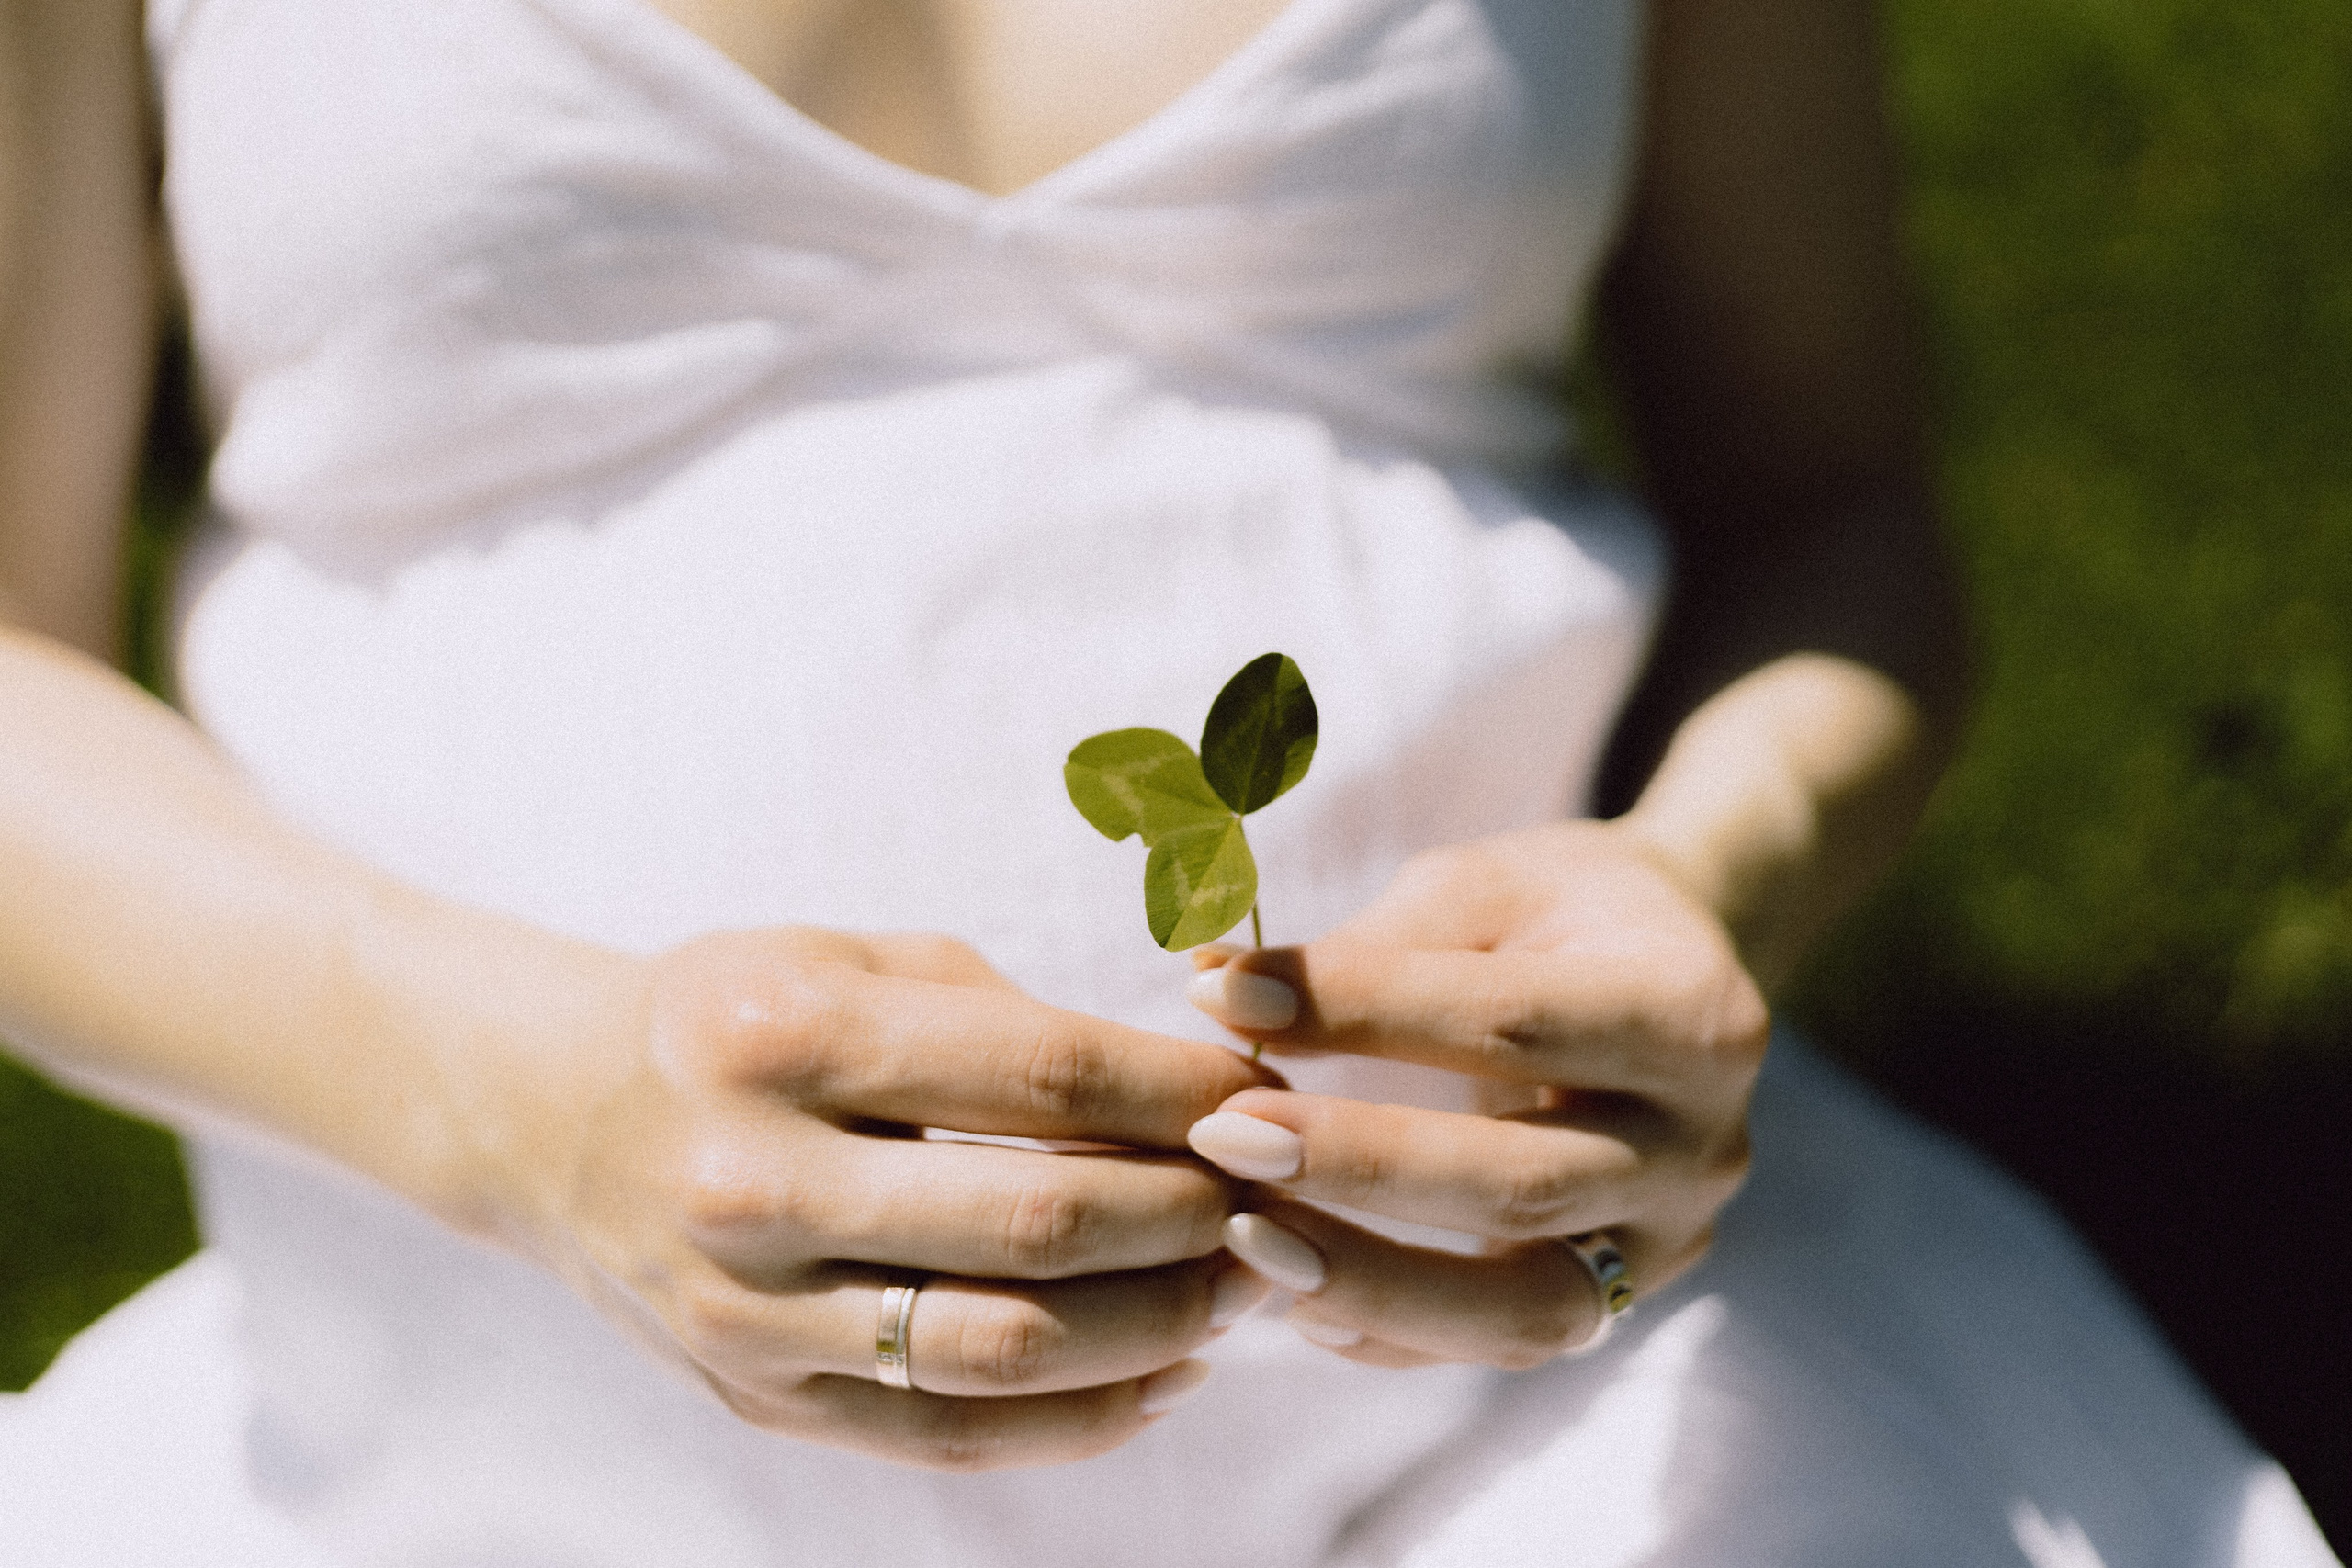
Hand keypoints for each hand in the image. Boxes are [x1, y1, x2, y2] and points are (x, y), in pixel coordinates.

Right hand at [508, 927, 1276, 1469]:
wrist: (554, 1116)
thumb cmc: (746, 1017)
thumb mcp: (859, 963)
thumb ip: (1013, 1022)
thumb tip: (1201, 1089)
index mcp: (785, 1039)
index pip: (1037, 1075)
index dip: (1179, 1093)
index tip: (1267, 1095)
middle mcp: (754, 1182)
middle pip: (1036, 1224)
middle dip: (1194, 1216)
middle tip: (1279, 1195)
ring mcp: (747, 1312)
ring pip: (1006, 1351)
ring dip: (1160, 1328)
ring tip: (1243, 1289)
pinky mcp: (759, 1400)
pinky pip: (951, 1436)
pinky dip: (1084, 1419)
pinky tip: (1167, 1375)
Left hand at [1181, 820, 1765, 1368]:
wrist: (1674, 973)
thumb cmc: (1558, 913)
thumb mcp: (1484, 888)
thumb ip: (1369, 944)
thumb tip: (1211, 983)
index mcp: (1688, 1009)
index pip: (1509, 1023)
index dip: (1359, 1010)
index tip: (1224, 1000)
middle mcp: (1702, 1142)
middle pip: (1520, 1179)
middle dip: (1359, 1162)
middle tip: (1221, 1133)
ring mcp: (1673, 1239)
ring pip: (1526, 1303)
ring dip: (1373, 1278)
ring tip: (1243, 1235)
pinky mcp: (1628, 1299)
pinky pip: (1508, 1346)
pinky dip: (1399, 1332)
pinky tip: (1298, 1300)